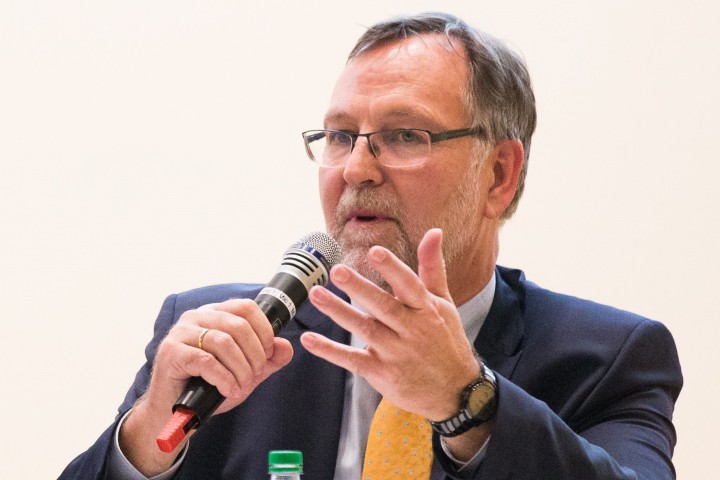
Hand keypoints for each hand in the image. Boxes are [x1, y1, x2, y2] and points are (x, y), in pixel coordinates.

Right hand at [120, 299, 292, 474]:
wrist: (174, 414)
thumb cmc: (208, 387)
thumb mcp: (246, 372)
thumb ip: (268, 360)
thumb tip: (286, 346)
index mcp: (215, 313)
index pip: (247, 307)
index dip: (264, 331)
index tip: (267, 355)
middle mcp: (196, 316)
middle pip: (238, 325)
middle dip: (255, 354)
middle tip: (255, 375)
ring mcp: (181, 332)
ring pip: (223, 342)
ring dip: (240, 368)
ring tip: (242, 386)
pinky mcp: (171, 352)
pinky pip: (206, 360)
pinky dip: (223, 378)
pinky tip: (228, 390)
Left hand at [300, 228, 479, 420]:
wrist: (455, 392)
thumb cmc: (446, 341)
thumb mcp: (443, 303)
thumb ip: (432, 267)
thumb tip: (434, 231)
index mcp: (426, 310)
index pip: (409, 285)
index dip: (392, 269)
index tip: (375, 251)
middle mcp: (412, 330)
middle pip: (382, 306)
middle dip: (359, 288)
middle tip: (336, 271)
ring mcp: (395, 353)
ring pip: (364, 330)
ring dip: (338, 312)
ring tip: (316, 294)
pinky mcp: (381, 373)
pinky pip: (352, 360)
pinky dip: (330, 351)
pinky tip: (309, 339)